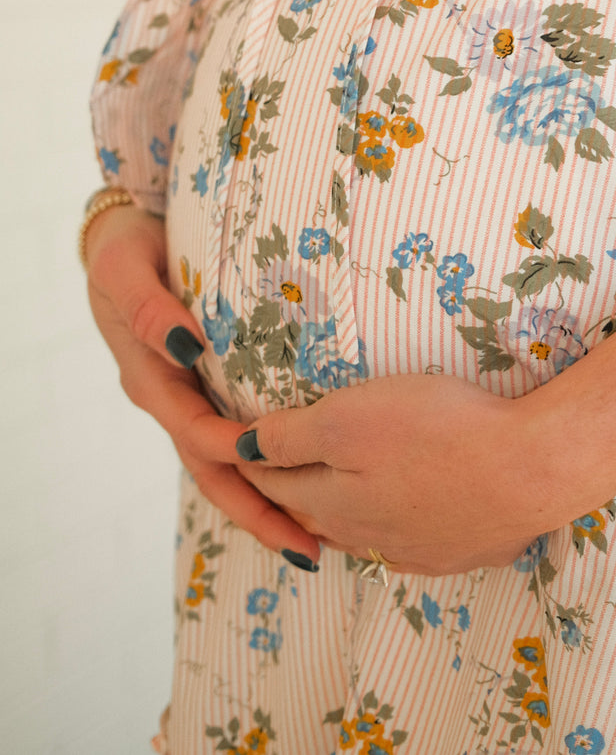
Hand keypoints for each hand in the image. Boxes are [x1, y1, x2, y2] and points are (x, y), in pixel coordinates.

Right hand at [84, 203, 320, 565]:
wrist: (126, 239)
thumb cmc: (128, 250)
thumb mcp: (125, 272)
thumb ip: (148, 309)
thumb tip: (186, 345)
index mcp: (152, 383)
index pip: (197, 434)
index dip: (236, 456)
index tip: (279, 470)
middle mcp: (174, 401)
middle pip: (217, 472)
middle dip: (260, 512)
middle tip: (308, 549)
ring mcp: (193, 398)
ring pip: (230, 465)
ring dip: (269, 502)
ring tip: (317, 537)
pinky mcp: (212, 387)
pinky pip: (240, 437)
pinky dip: (271, 465)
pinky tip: (311, 479)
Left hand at [234, 373, 568, 575]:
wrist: (531, 470)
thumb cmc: (438, 431)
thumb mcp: (348, 417)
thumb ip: (290, 436)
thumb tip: (242, 451)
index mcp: (331, 504)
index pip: (273, 485)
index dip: (251, 460)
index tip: (235, 442)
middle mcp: (366, 537)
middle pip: (312, 515)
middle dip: (286, 494)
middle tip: (269, 472)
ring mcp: (417, 549)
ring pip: (359, 535)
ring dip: (336, 517)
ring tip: (324, 500)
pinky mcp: (462, 547)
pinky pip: (410, 543)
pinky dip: (391, 530)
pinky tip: (398, 523)